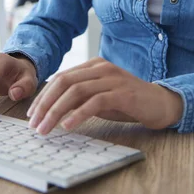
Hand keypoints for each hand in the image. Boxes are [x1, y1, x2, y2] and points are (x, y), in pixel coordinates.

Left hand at [26, 57, 183, 134]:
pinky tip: (68, 126)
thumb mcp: (99, 97)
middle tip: (34, 124)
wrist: (160, 103)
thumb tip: (51, 108)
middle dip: (45, 104)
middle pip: (64, 82)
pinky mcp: (122, 93)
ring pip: (76, 91)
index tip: (33, 114)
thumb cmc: (128, 101)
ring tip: (46, 128)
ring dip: (56, 111)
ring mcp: (112, 79)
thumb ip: (79, 97)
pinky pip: (95, 102)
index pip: (61, 78)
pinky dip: (78, 114)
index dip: (44, 96)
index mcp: (93, 66)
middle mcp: (101, 68)